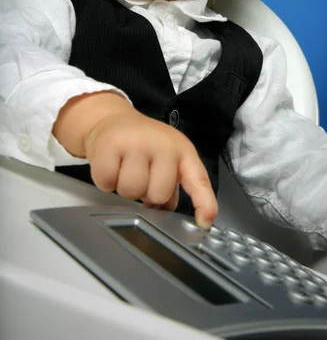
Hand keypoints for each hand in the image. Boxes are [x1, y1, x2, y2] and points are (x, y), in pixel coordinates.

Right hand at [85, 107, 217, 228]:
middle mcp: (162, 144)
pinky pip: (107, 183)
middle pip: (158, 194)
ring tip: (125, 169)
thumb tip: (167, 211)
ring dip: (125, 188)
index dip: (204, 203)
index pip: (198, 179)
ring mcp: (136, 143)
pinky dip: (106, 181)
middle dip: (147, 194)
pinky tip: (112, 166)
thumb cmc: (143, 144)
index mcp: (182, 150)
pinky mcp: (109, 145)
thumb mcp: (167, 160)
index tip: (205, 221)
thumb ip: (172, 186)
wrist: (114, 120)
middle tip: (142, 176)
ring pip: (131, 191)